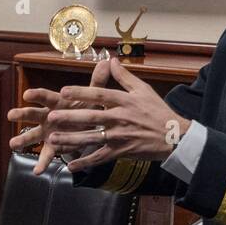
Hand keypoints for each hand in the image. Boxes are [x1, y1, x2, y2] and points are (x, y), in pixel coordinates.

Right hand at [6, 58, 114, 173]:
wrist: (86, 125)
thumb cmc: (85, 107)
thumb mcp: (91, 96)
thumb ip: (97, 82)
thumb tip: (107, 62)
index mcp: (56, 102)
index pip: (45, 96)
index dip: (37, 95)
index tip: (27, 94)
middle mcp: (47, 116)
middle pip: (33, 114)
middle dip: (22, 114)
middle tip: (11, 115)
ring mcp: (47, 132)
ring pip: (32, 135)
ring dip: (22, 140)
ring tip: (13, 145)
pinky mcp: (51, 146)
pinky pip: (45, 155)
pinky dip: (41, 163)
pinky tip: (37, 171)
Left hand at [46, 57, 189, 169]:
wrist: (174, 136)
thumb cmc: (157, 111)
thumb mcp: (143, 89)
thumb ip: (124, 76)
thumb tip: (111, 60)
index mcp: (124, 101)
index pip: (100, 95)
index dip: (81, 93)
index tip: (63, 91)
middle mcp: (120, 118)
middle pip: (92, 118)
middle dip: (70, 118)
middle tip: (51, 117)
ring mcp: (120, 136)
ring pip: (92, 138)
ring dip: (72, 140)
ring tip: (53, 139)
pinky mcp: (122, 151)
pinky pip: (101, 158)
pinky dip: (86, 162)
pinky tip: (70, 164)